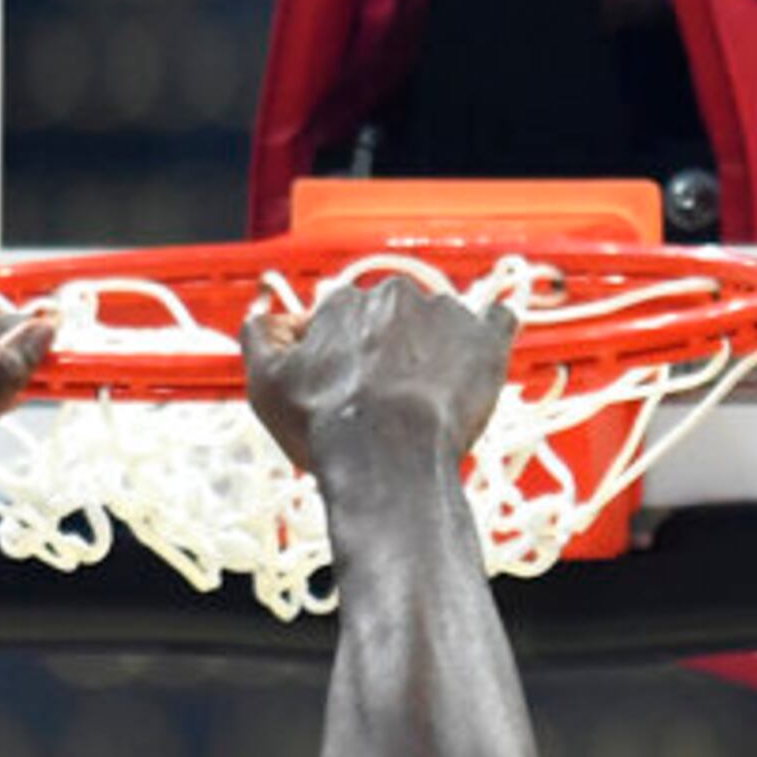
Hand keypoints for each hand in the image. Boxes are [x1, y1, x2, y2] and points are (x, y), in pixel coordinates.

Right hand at [240, 276, 518, 478]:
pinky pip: (497, 323)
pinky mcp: (486, 342)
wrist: (390, 459)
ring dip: (433, 348)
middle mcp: (395, 296)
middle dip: (388, 347)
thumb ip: (259, 337)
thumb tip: (266, 316)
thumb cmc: (330, 428)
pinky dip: (489, 335)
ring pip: (438, 323)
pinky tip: (481, 355)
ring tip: (425, 395)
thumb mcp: (266, 384)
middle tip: (383, 395)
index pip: (341, 316)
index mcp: (344, 303)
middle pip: (391, 317)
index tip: (343, 381)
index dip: (340, 351)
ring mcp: (445, 316)